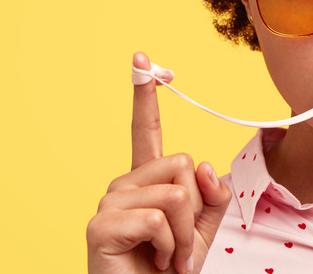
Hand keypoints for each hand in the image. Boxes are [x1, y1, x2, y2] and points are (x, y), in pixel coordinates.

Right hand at [87, 52, 231, 272]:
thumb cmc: (172, 268)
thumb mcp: (204, 227)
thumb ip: (211, 193)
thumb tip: (204, 165)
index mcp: (147, 181)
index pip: (147, 130)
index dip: (145, 96)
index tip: (142, 58)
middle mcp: (123, 184)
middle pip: (183, 163)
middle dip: (194, 208)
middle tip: (178, 242)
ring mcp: (109, 202)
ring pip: (177, 192)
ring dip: (184, 233)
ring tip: (167, 255)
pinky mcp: (101, 225)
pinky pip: (159, 217)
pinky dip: (171, 246)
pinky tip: (157, 262)